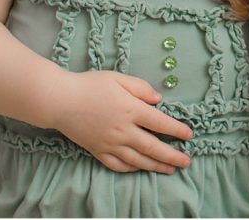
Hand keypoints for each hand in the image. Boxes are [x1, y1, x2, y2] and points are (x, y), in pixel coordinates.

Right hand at [50, 70, 193, 173]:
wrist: (60, 100)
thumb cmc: (89, 85)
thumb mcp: (118, 78)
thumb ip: (141, 88)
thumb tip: (159, 100)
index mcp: (130, 110)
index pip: (160, 123)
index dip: (177, 130)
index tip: (188, 134)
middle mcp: (123, 130)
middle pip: (153, 147)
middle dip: (172, 156)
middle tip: (187, 162)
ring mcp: (110, 144)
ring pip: (138, 160)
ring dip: (156, 166)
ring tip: (170, 169)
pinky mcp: (98, 151)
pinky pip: (118, 165)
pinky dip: (132, 169)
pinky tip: (141, 168)